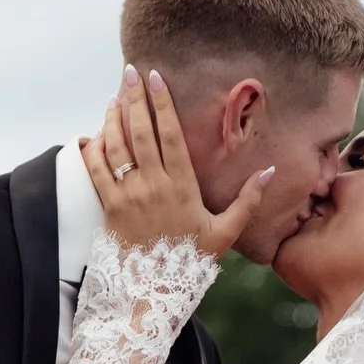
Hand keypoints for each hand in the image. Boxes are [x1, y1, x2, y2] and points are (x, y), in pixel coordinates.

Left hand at [83, 64, 272, 258]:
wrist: (155, 291)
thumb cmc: (191, 261)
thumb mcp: (225, 232)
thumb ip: (248, 201)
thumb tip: (271, 172)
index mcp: (182, 186)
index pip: (170, 135)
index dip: (162, 104)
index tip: (156, 78)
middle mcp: (153, 186)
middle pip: (140, 132)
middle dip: (134, 98)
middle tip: (130, 72)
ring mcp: (128, 196)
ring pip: (116, 147)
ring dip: (113, 118)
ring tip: (115, 98)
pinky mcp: (109, 208)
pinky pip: (96, 172)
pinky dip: (92, 151)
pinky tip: (92, 135)